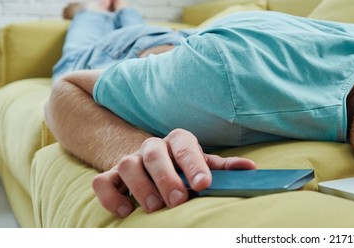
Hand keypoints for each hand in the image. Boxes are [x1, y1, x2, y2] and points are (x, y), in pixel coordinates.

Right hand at [91, 128, 256, 217]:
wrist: (151, 162)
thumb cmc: (184, 168)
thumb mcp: (205, 166)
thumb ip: (225, 169)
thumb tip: (251, 169)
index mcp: (179, 141)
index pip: (186, 146)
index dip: (194, 164)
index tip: (203, 184)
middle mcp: (152, 147)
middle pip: (154, 154)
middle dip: (166, 178)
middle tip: (178, 200)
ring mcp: (129, 160)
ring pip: (127, 165)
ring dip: (140, 187)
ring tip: (154, 207)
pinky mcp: (111, 176)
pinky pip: (101, 182)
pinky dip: (110, 197)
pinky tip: (126, 212)